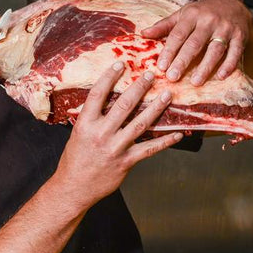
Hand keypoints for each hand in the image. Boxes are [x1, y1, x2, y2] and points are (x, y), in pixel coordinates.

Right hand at [53, 63, 181, 202]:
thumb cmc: (75, 160)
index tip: (120, 64)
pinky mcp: (126, 162)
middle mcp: (100, 134)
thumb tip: (107, 100)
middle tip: (151, 74)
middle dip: (139, 87)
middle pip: (124, 106)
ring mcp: (115, 148)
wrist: (74, 188)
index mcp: (85, 124)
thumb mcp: (77, 134)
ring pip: (140, 124)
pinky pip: (150, 149)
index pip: (98, 95)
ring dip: (156, 108)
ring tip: (167, 95)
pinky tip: (178, 133)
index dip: (109, 77)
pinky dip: (165, 141)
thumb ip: (92, 118)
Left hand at [139, 0, 252, 85]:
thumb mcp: (183, 14)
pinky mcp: (240, 36)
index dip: (169, 51)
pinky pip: (235, 52)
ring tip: (195, 82)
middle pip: (195, 43)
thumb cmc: (203, 12)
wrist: (233, 4)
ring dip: (206, 67)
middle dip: (183, 61)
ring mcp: (226, 28)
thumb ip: (164, 25)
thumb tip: (143, 34)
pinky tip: (221, 76)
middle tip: (173, 77)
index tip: (161, 67)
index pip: (178, 34)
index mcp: (192, 15)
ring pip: (215, 49)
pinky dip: (229, 65)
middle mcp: (209, 21)